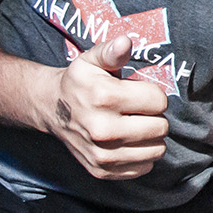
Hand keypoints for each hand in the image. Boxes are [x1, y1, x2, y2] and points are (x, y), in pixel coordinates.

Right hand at [45, 34, 169, 179]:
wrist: (52, 109)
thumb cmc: (79, 82)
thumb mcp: (92, 60)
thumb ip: (112, 51)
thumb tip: (125, 42)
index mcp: (104, 97)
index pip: (159, 101)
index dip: (153, 95)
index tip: (139, 93)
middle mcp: (103, 129)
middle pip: (160, 128)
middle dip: (154, 117)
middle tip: (137, 110)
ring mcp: (102, 154)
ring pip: (156, 150)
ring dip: (151, 138)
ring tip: (135, 125)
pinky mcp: (102, 170)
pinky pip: (143, 168)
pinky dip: (141, 156)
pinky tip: (128, 142)